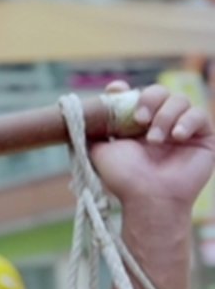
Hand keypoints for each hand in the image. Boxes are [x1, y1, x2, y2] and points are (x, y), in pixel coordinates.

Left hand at [91, 81, 214, 208]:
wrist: (148, 198)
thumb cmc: (124, 178)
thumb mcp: (100, 150)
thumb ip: (94, 129)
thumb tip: (85, 111)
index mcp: (135, 125)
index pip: (134, 96)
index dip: (125, 90)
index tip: (116, 91)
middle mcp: (159, 123)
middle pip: (159, 91)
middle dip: (148, 99)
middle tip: (138, 119)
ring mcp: (182, 129)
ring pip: (179, 100)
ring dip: (165, 116)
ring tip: (155, 140)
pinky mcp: (203, 137)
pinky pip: (200, 115)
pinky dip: (186, 121)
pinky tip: (176, 136)